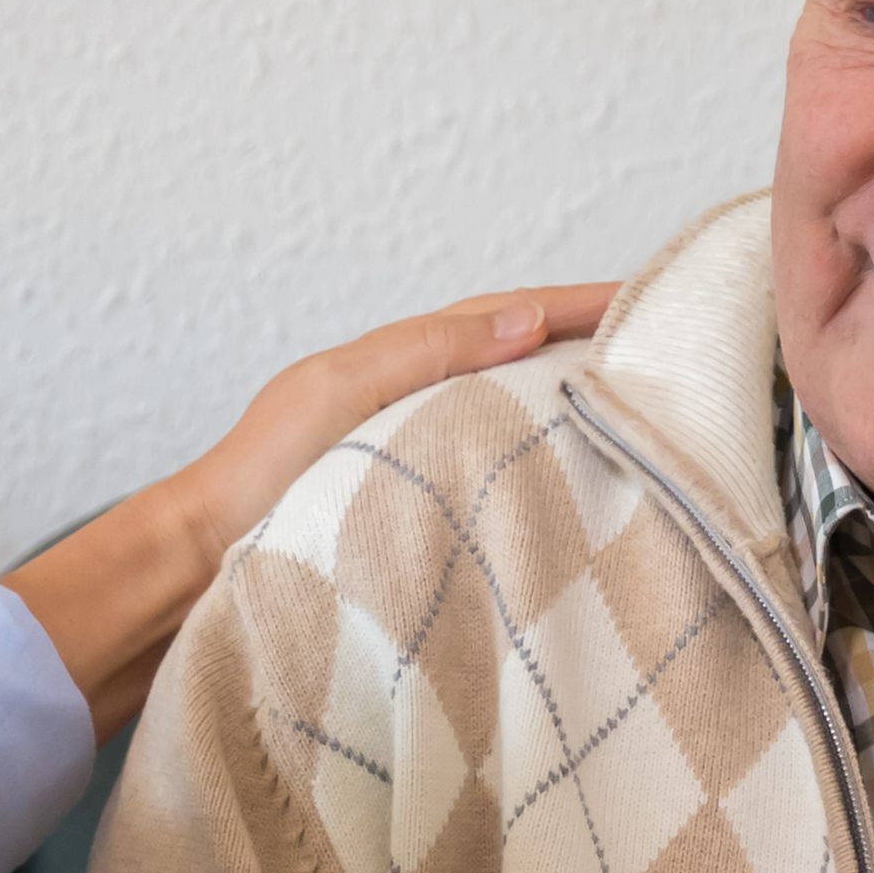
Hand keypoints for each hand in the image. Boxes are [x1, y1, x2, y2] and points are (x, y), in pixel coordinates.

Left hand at [2, 282, 617, 736]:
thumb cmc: (254, 483)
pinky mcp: (421, 524)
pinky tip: (583, 493)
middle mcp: (414, 407)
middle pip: (522, 363)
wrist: (197, 574)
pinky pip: (499, 484)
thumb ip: (428, 352)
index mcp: (398, 363)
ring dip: (579, 413)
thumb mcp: (340, 392)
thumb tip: (525, 315)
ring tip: (651, 418)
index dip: (580, 303)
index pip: (508, 316)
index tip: (656, 298)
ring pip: (516, 423)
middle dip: (596, 350)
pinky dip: (547, 473)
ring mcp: (418, 464)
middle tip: (675, 352)